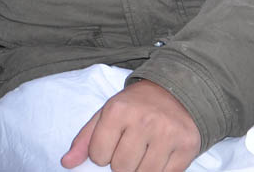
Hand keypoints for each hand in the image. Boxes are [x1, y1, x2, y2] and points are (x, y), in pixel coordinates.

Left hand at [61, 80, 199, 171]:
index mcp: (118, 110)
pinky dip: (160, 170)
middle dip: (122, 162)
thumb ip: (85, 139)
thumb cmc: (134, 106)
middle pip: (121, 168)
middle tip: (130, 145)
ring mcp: (168, 134)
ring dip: (140, 168)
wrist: (175, 90)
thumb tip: (66, 163)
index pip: (98, 156)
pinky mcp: (187, 146)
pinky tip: (159, 154)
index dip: (102, 154)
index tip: (112, 142)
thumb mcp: (106, 113)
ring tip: (144, 150)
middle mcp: (144, 121)